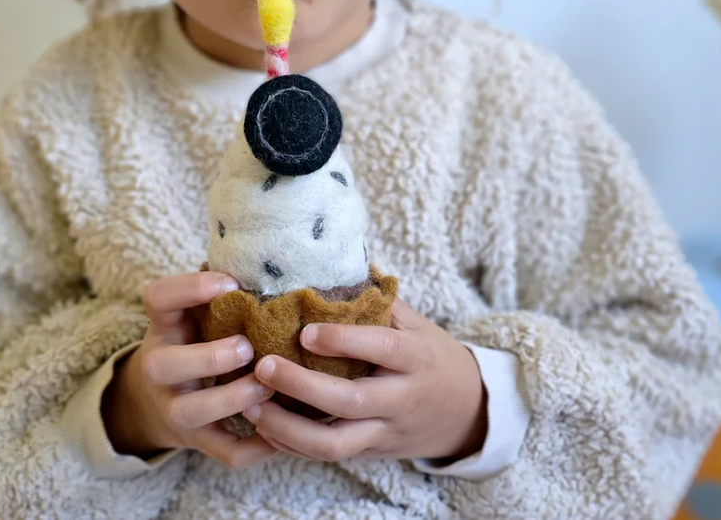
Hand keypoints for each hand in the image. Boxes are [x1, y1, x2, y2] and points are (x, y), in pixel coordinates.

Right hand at [103, 270, 277, 468]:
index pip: (158, 298)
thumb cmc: (192, 342)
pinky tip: (282, 432)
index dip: (190, 288)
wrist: (153, 403)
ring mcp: (173, 408)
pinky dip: (255, 447)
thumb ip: (223, 298)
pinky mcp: (196, 442)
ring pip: (191, 412)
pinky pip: (224, 452)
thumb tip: (280, 267)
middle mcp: (159, 368)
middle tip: (248, 346)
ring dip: (232, 399)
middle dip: (209, 357)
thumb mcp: (193, 317)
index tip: (231, 284)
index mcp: (164, 328)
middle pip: (164, 364)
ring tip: (268, 385)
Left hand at [242, 298, 486, 463]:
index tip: (305, 332)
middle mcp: (401, 399)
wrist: (468, 412)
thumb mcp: (415, 323)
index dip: (343, 341)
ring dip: (289, 429)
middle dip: (302, 387)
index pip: (380, 348)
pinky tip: (264, 428)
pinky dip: (294, 446)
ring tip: (252, 407)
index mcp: (415, 358)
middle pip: (350, 401)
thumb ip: (375, 303)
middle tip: (263, 366)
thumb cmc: (430, 355)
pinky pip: (329, 456)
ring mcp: (385, 432)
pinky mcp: (371, 453)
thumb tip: (328, 265)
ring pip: (335, 444)